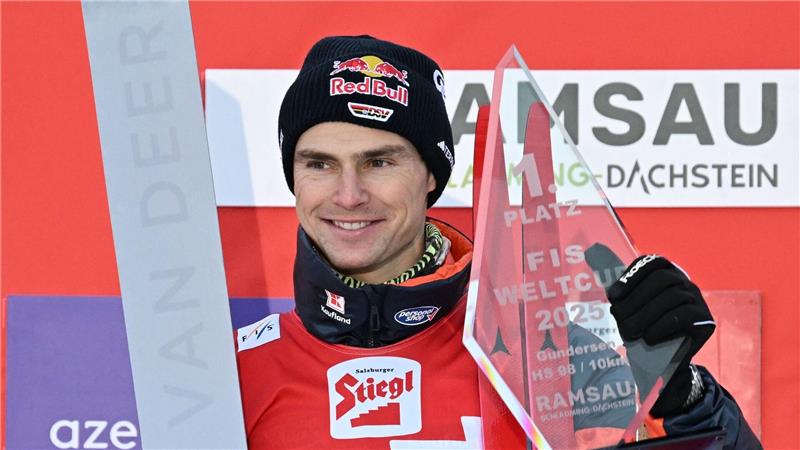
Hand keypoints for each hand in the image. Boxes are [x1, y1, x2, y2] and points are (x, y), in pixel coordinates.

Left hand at [606, 254, 715, 416]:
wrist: (666, 358)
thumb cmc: (644, 326)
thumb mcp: (630, 307)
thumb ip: (619, 288)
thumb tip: (594, 256)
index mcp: (666, 271)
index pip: (651, 262)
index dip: (631, 276)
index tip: (612, 296)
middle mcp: (684, 280)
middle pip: (662, 279)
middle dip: (635, 298)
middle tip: (618, 318)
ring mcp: (697, 298)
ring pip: (672, 297)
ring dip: (645, 315)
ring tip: (629, 331)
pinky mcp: (705, 318)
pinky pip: (683, 316)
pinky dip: (661, 326)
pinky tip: (648, 338)